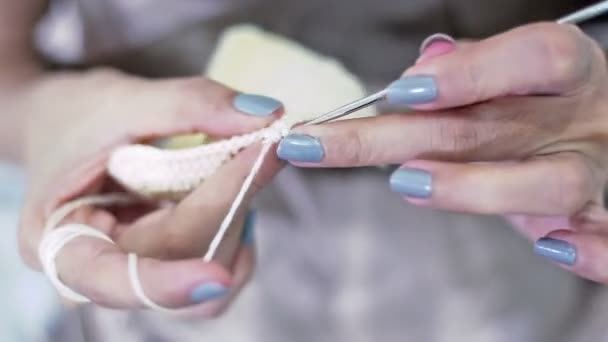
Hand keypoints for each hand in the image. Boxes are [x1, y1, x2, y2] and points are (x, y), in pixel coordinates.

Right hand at [17, 68, 283, 315]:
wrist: (69, 124)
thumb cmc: (79, 116)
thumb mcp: (123, 100)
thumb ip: (191, 104)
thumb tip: (267, 116)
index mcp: (61, 242)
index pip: (112, 281)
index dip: (163, 284)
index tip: (216, 280)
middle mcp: (103, 271)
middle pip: (177, 261)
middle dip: (228, 202)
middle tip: (267, 149)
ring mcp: (144, 268)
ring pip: (209, 267)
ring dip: (239, 211)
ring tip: (245, 160)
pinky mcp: (175, 261)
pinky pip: (223, 263)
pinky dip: (242, 224)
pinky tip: (236, 188)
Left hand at [277, 23, 607, 282]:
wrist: (605, 124)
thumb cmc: (541, 97)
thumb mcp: (512, 68)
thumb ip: (470, 67)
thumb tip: (425, 64)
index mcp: (560, 69)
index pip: (526, 59)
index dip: (468, 74)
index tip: (399, 92)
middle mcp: (577, 117)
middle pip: (487, 128)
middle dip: (394, 138)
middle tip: (319, 146)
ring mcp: (590, 170)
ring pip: (548, 184)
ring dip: (472, 187)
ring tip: (406, 185)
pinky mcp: (598, 218)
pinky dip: (593, 254)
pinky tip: (555, 251)